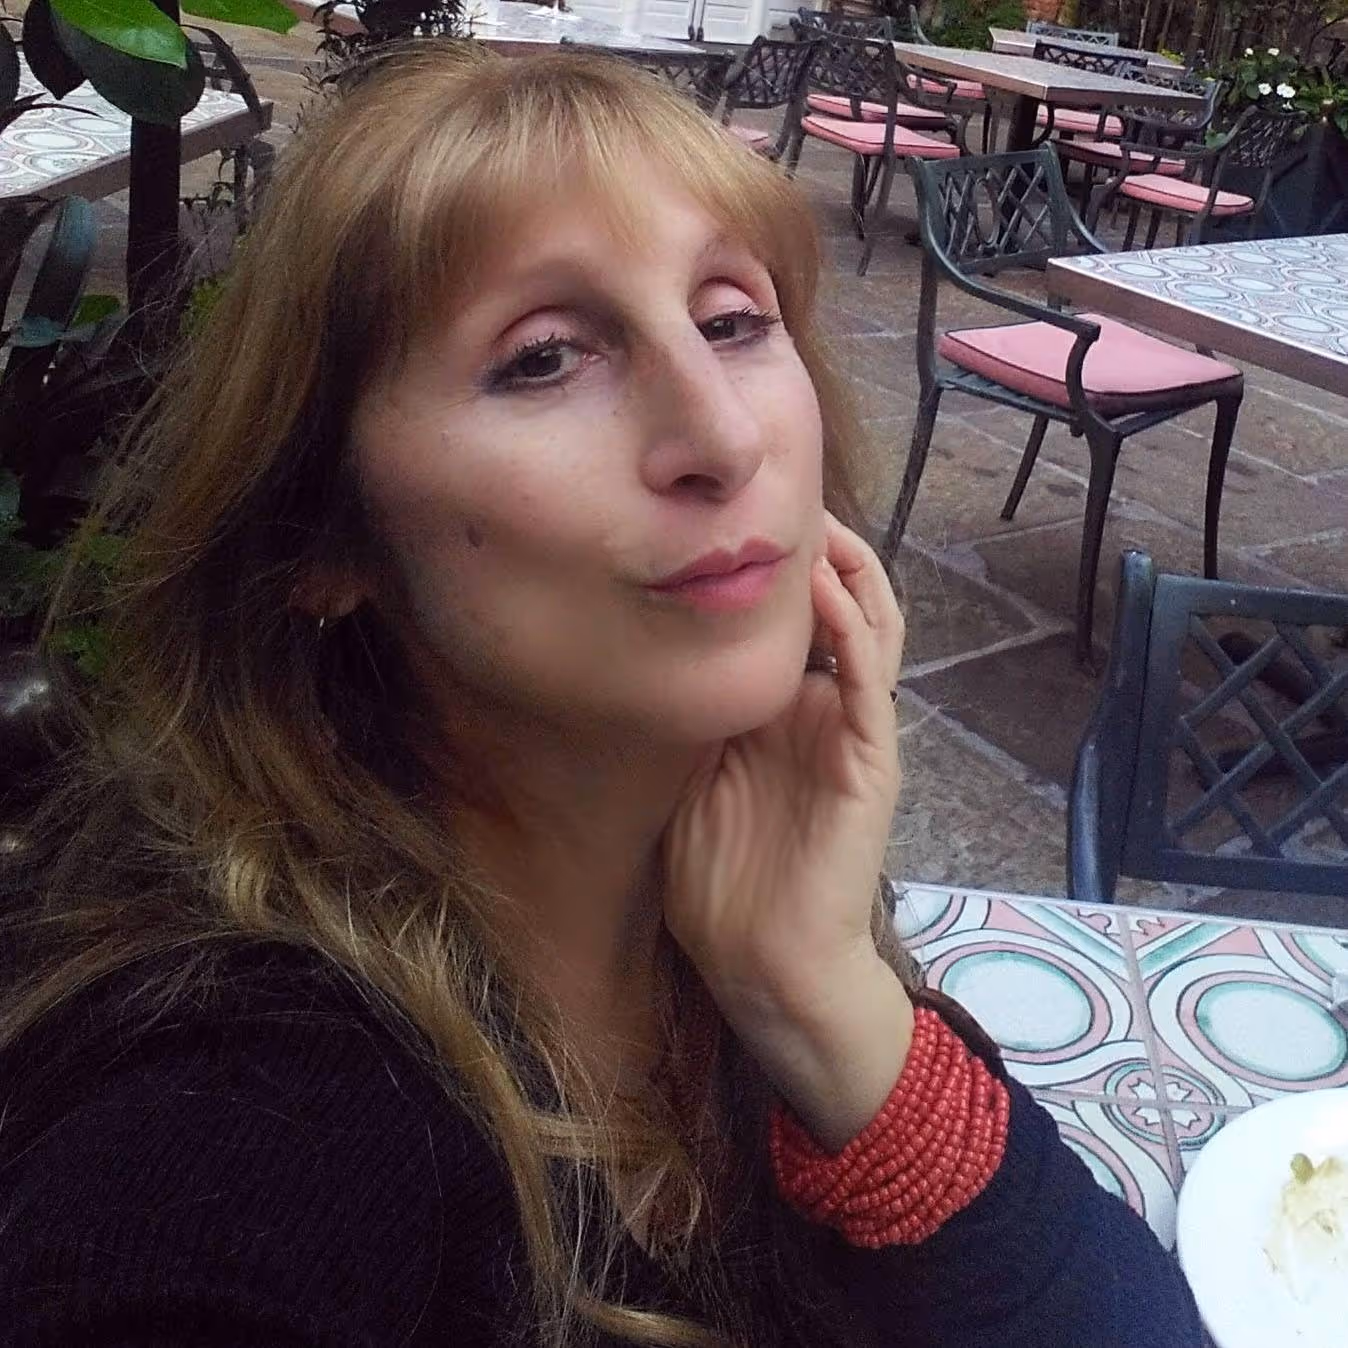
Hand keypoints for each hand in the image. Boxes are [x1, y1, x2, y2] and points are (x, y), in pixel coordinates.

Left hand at [662, 513, 911, 1150]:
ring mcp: (853, 730)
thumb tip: (644, 653)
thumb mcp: (689, 778)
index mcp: (780, 713)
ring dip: (847, 571)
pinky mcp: (871, 759)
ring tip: (814, 519)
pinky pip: (870, 678)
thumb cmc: (722, 882)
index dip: (769, 566)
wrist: (766, 962)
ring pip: (870, 625)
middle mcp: (823, 709)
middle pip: (838, 605)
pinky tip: (824, 587)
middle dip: (816, 549)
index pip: (788, 619)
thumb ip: (688, 718)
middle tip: (779, 492)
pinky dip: (853, 629)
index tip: (727, 513)